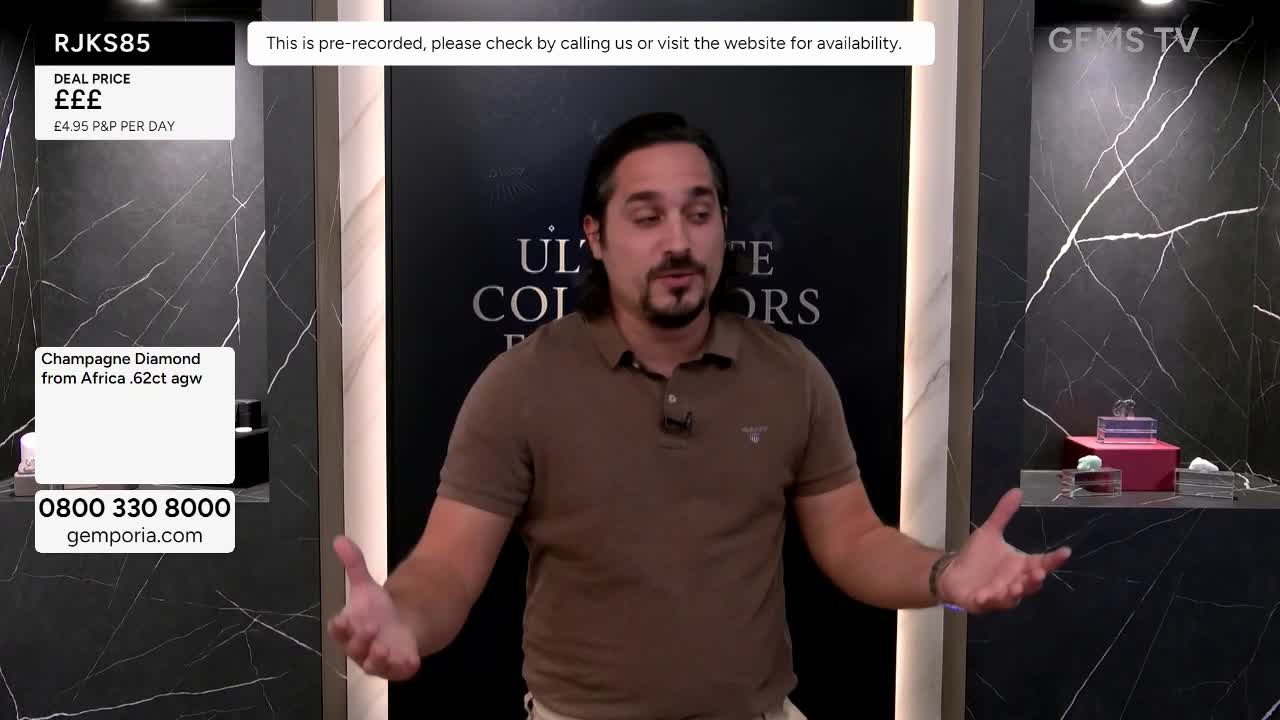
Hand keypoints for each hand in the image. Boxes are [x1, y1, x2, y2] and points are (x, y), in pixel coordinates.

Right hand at [327, 535, 421, 679]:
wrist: (399, 627)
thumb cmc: (375, 611)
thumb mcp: (365, 585)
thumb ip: (353, 564)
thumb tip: (339, 539)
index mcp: (348, 629)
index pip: (337, 630)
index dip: (338, 628)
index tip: (341, 620)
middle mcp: (359, 648)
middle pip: (354, 648)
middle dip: (361, 639)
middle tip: (370, 626)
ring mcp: (378, 660)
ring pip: (373, 665)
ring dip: (377, 658)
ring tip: (384, 647)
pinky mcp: (397, 667)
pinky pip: (398, 672)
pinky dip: (402, 668)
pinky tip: (410, 661)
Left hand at [936, 488, 1069, 613]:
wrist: (953, 572)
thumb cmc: (977, 556)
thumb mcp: (990, 532)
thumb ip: (1003, 514)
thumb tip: (1017, 490)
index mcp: (1021, 565)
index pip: (1043, 562)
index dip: (1055, 559)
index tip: (1066, 551)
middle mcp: (1015, 581)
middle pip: (1032, 583)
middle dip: (1035, 579)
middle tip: (1038, 573)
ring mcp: (1000, 594)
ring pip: (1013, 597)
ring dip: (1015, 592)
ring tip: (1016, 586)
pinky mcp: (982, 602)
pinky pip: (988, 603)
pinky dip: (988, 600)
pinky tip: (984, 595)